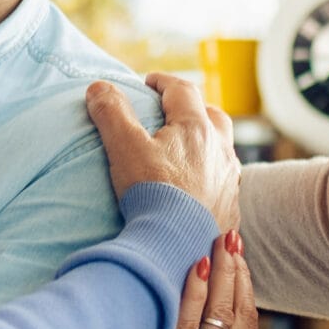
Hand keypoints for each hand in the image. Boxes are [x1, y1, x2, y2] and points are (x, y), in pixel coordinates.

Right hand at [85, 73, 239, 227]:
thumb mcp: (124, 147)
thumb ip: (111, 113)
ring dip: (208, 142)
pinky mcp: (230, 208)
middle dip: (194, 108)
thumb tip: (98, 87)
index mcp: (196, 128)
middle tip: (174, 112)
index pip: (183, 91)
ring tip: (190, 149)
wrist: (179, 246)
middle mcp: (221, 150)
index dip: (164, 82)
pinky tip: (201, 187)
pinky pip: (225, 182)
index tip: (149, 82)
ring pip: (224, 149)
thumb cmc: (152, 193)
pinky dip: (213, 175)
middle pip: (213, 116)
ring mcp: (229, 180)